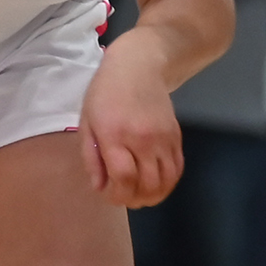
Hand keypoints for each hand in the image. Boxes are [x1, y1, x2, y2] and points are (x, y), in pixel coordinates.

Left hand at [81, 38, 184, 207]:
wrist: (139, 66)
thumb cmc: (105, 93)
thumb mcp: (87, 123)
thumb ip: (92, 157)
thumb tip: (100, 187)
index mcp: (115, 134)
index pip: (123, 178)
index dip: (116, 195)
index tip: (109, 194)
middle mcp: (143, 139)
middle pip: (147, 185)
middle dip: (133, 199)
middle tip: (123, 196)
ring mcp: (164, 138)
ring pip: (166, 181)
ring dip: (153, 196)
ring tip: (139, 194)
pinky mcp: (177, 137)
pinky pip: (177, 169)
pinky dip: (168, 183)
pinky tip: (155, 182)